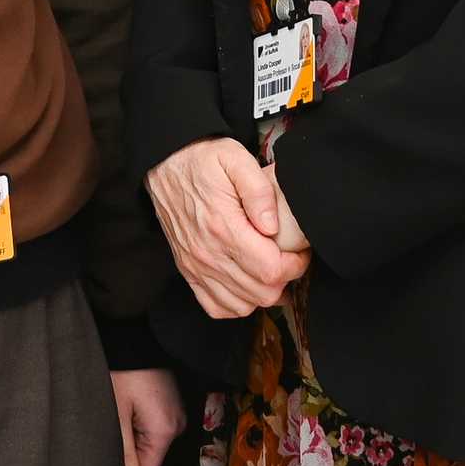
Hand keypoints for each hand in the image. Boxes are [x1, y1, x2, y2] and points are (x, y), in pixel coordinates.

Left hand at [110, 368, 184, 465]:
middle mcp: (176, 425)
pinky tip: (127, 406)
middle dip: (128, 452)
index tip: (108, 458)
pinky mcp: (170, 406)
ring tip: (119, 412)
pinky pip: (153, 428)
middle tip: (111, 428)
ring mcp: (175, 414)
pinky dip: (138, 424)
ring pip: (149, 444)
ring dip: (132, 436)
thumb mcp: (117, 414)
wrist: (134, 336)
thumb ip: (124, 454)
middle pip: (148, 459)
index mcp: (165, 431)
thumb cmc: (123, 371)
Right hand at [144, 137, 310, 318]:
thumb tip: (273, 226)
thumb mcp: (235, 158)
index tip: (300, 251)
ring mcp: (196, 266)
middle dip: (285, 280)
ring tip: (270, 270)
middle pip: (261, 293)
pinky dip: (237, 303)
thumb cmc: (202, 160)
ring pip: (243, 306)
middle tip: (289, 258)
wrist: (164, 165)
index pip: (271, 270)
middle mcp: (208, 254)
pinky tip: (247, 284)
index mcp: (223, 227)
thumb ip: (259, 191)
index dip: (295, 265)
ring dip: (263, 293)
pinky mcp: (188, 271)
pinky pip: (217, 307)